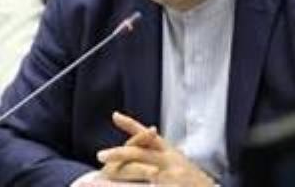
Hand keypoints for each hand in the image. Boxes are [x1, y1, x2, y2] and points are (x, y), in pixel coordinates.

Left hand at [97, 111, 214, 186]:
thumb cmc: (193, 179)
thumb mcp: (178, 161)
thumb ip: (160, 154)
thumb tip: (145, 147)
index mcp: (168, 150)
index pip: (146, 135)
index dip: (130, 125)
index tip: (115, 116)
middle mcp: (168, 159)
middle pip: (139, 151)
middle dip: (118, 153)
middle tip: (101, 155)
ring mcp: (169, 173)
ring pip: (140, 169)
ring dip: (121, 170)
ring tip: (104, 174)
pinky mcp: (171, 184)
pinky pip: (148, 184)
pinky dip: (134, 185)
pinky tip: (123, 186)